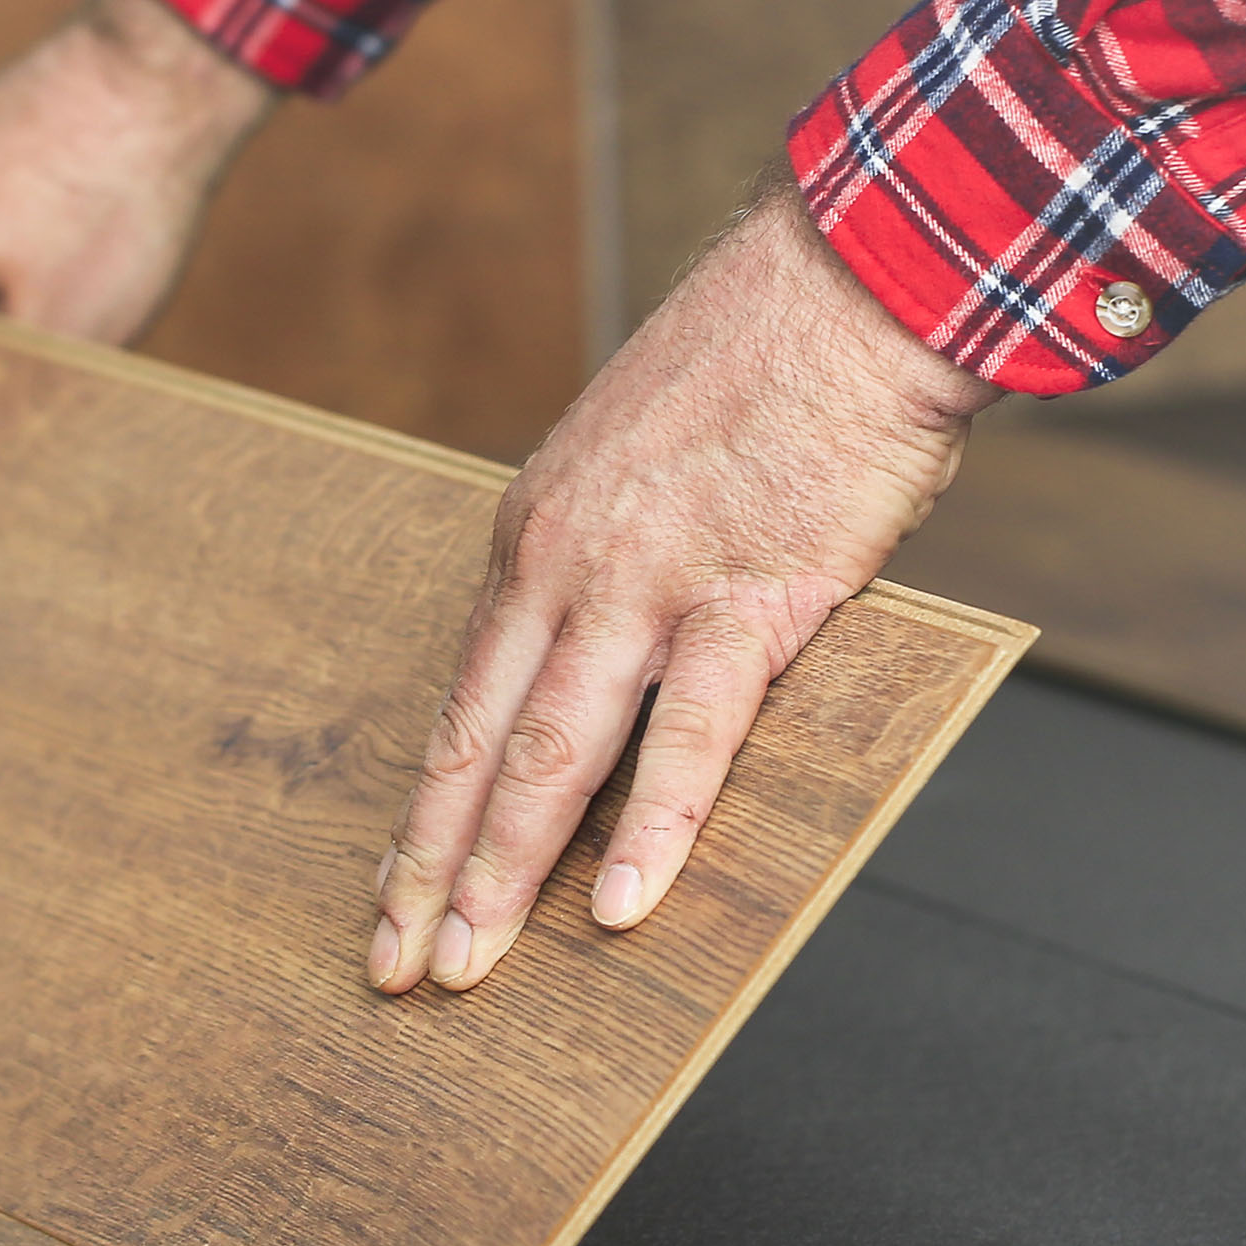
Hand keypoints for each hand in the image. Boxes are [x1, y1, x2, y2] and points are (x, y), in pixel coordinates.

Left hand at [373, 173, 997, 993]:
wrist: (852, 277)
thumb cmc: (764, 367)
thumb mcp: (637, 459)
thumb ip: (611, 558)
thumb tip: (609, 651)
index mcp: (535, 534)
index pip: (462, 700)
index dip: (424, 810)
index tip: (392, 892)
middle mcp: (566, 565)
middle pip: (480, 746)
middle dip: (432, 871)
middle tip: (397, 969)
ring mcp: (649, 584)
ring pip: (553, 756)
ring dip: (506, 873)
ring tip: (471, 968)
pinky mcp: (749, 596)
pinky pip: (690, 735)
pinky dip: (652, 828)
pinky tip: (623, 905)